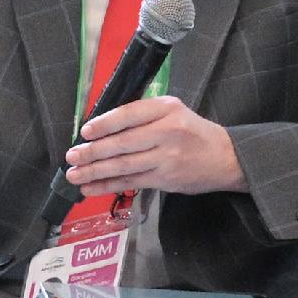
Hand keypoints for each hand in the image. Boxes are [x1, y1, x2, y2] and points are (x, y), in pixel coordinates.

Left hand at [65, 94, 244, 195]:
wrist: (226, 158)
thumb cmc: (193, 133)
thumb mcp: (174, 112)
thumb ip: (143, 116)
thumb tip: (101, 127)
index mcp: (167, 109)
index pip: (129, 114)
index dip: (104, 124)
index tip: (85, 132)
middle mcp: (167, 132)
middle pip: (123, 143)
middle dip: (93, 152)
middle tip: (71, 156)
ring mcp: (167, 158)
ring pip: (124, 165)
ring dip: (95, 171)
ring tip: (74, 175)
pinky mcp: (166, 179)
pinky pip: (131, 182)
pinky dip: (108, 186)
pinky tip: (90, 188)